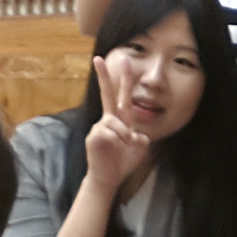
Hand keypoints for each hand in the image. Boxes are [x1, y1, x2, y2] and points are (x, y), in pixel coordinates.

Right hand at [84, 55, 150, 191]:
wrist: (109, 178)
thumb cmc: (123, 161)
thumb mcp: (140, 148)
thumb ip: (141, 138)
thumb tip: (135, 134)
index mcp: (121, 119)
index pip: (123, 96)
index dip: (124, 79)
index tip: (126, 61)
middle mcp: (109, 119)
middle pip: (108, 94)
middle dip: (104, 76)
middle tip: (98, 58)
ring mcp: (100, 126)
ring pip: (117, 123)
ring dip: (125, 137)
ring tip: (123, 148)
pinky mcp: (94, 136)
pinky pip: (110, 134)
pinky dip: (118, 143)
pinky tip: (114, 150)